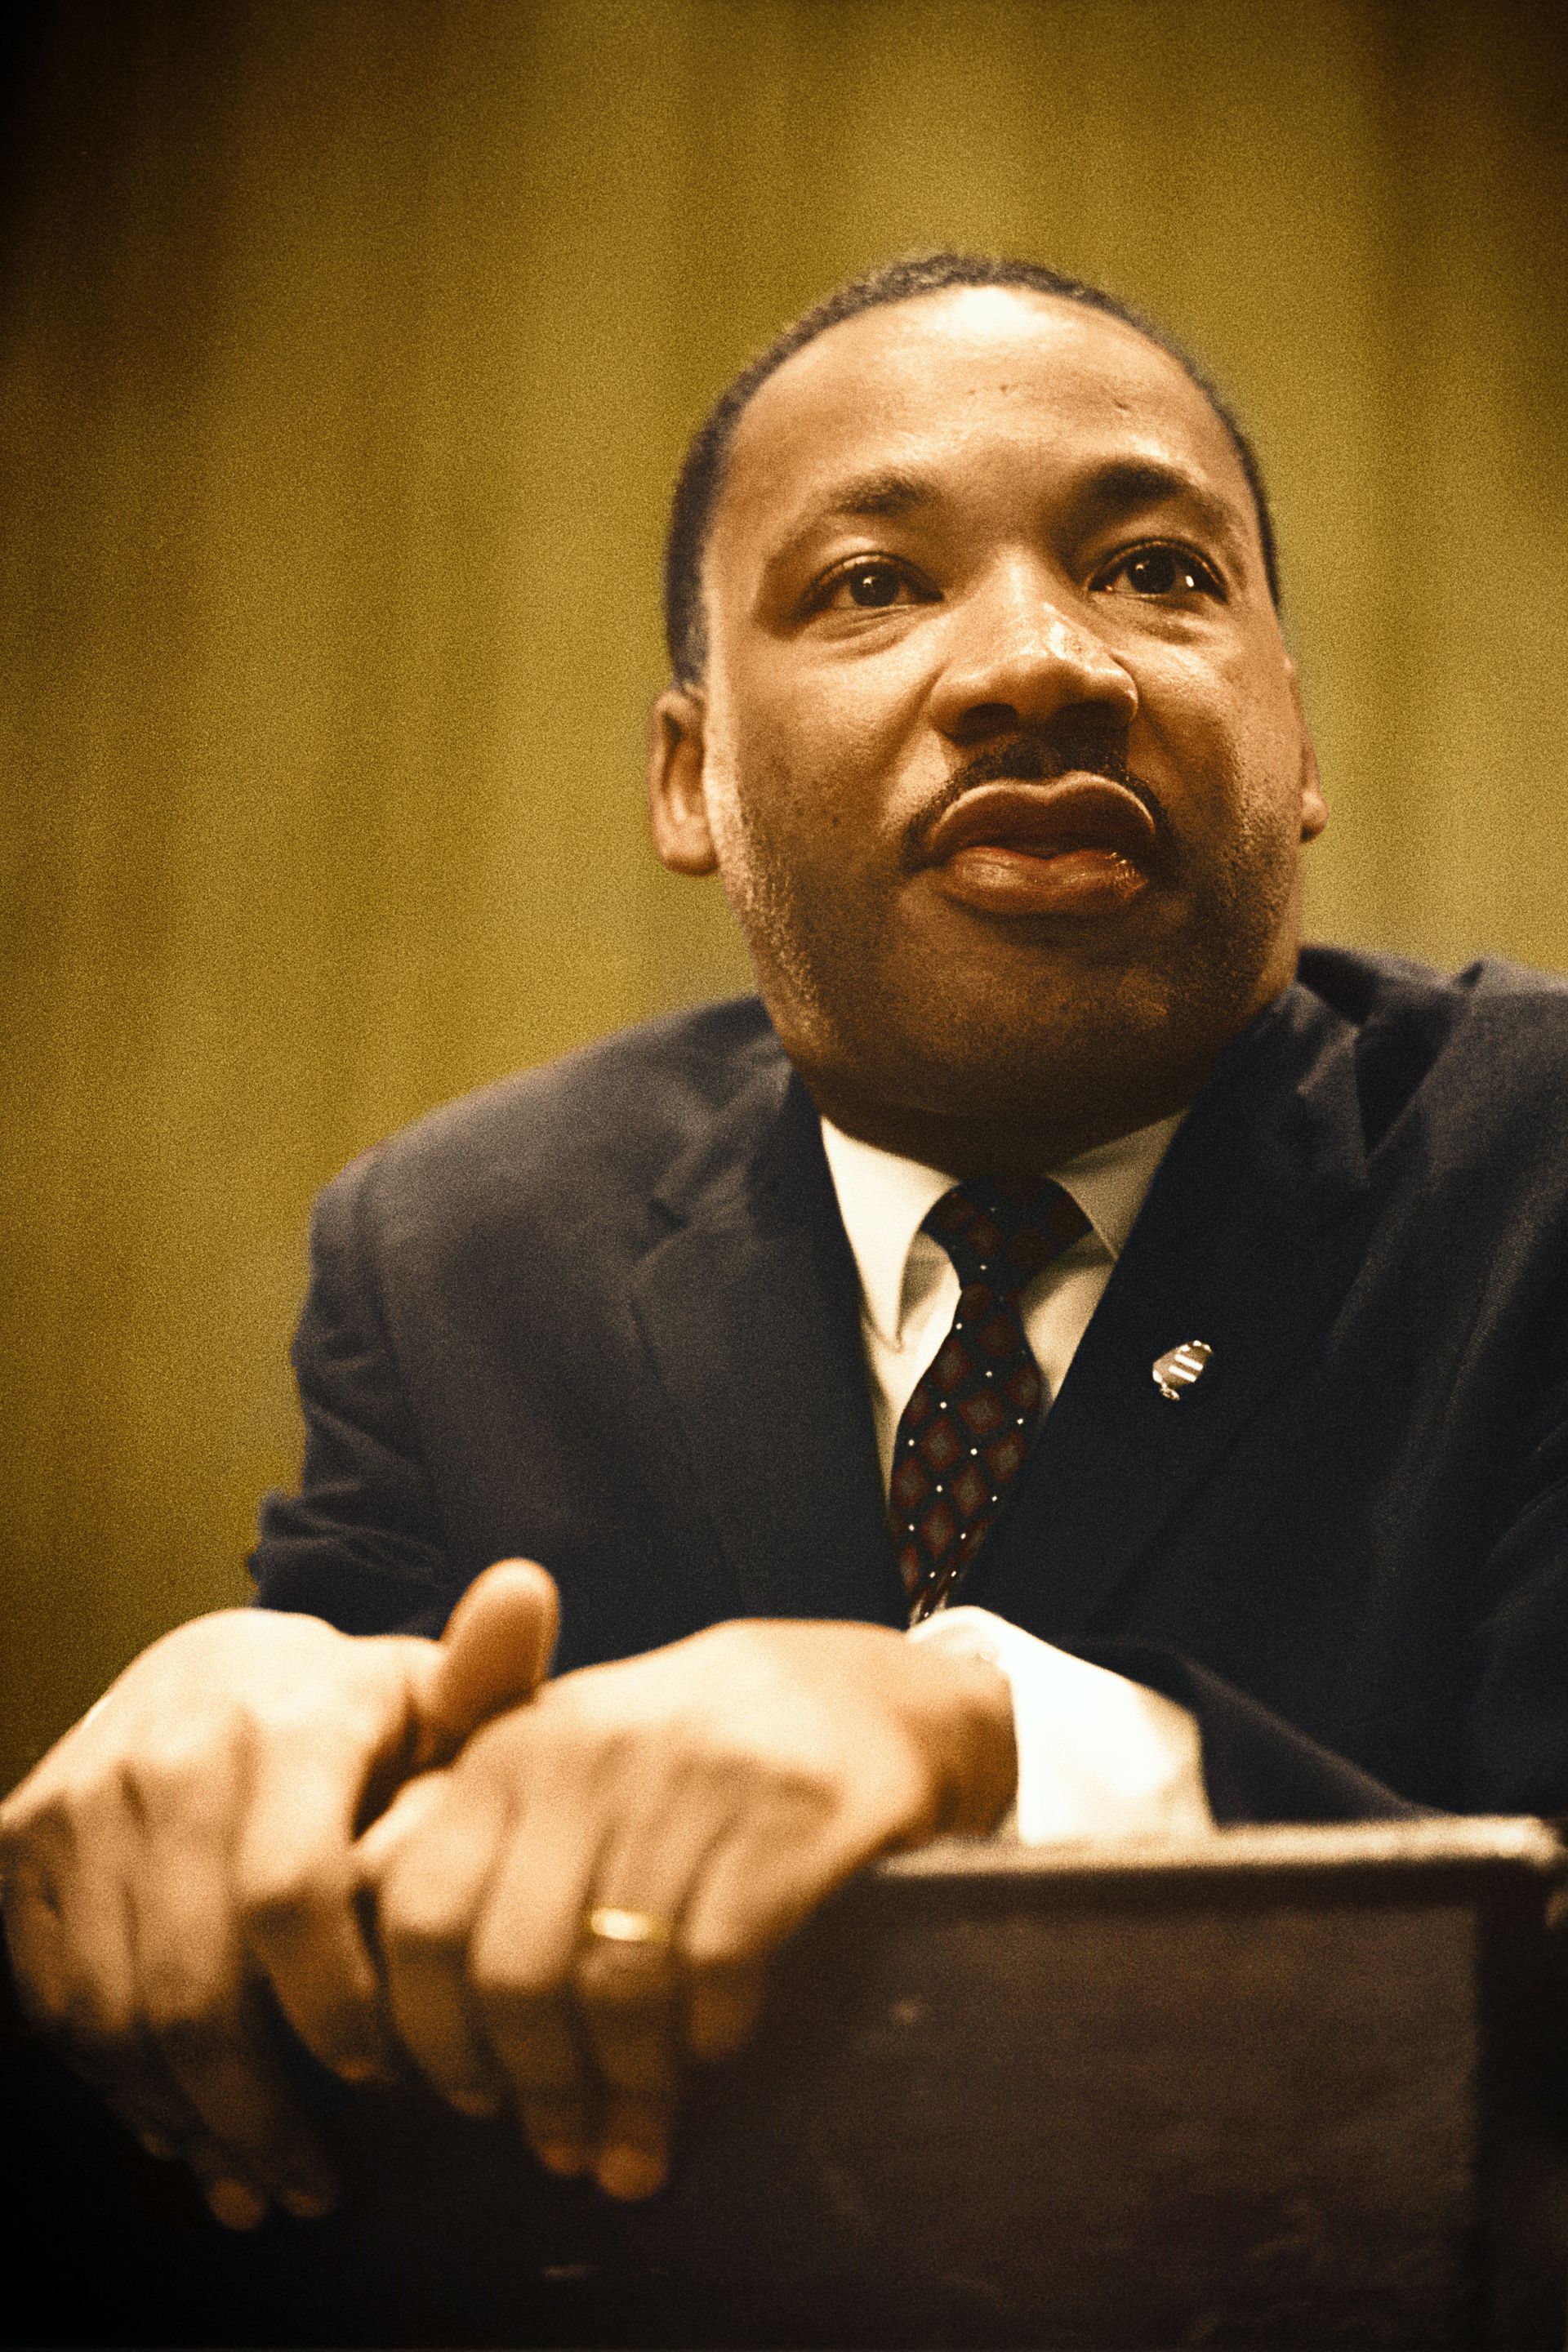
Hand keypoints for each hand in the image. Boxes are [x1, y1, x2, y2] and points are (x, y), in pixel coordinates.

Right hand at [0, 1560, 556, 2228]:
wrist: (210, 1670)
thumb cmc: (356, 1715)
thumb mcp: (430, 1697)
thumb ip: (488, 1679)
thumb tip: (528, 1591)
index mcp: (288, 1719)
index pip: (292, 1895)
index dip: (335, 2006)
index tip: (385, 2074)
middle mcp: (170, 1755)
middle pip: (195, 1982)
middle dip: (259, 2108)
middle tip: (316, 2181)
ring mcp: (82, 1802)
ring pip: (116, 2011)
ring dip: (186, 2118)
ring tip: (256, 2176)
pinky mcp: (21, 1845)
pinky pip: (56, 2001)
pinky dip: (118, 2085)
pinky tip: (182, 2128)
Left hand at [365, 1606, 1015, 2201]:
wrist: (859, 1691)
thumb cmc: (684, 1751)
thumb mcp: (564, 1760)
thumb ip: (464, 1833)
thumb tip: (368, 1958)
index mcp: (514, 1747)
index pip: (419, 1912)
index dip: (426, 2029)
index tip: (459, 2096)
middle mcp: (590, 1753)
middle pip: (511, 1970)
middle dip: (528, 2086)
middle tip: (555, 2144)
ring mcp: (693, 1781)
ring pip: (616, 1985)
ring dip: (621, 2092)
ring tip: (629, 2147)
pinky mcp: (791, 1817)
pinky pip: (718, 1968)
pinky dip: (708, 2036)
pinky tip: (714, 2051)